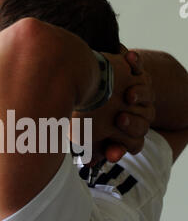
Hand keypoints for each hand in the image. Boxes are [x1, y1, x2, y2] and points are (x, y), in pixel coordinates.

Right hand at [71, 48, 154, 165]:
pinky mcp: (131, 70)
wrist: (74, 83)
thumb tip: (89, 162)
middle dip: (134, 123)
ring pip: (147, 94)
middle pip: (144, 120)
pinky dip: (134, 61)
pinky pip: (137, 65)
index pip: (134, 142)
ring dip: (140, 94)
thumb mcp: (82, 136)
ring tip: (129, 95)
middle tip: (121, 119)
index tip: (114, 147)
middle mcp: (134, 112)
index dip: (126, 144)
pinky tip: (128, 58)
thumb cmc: (78, 116)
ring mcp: (135, 91)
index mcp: (126, 131)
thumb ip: (89, 149)